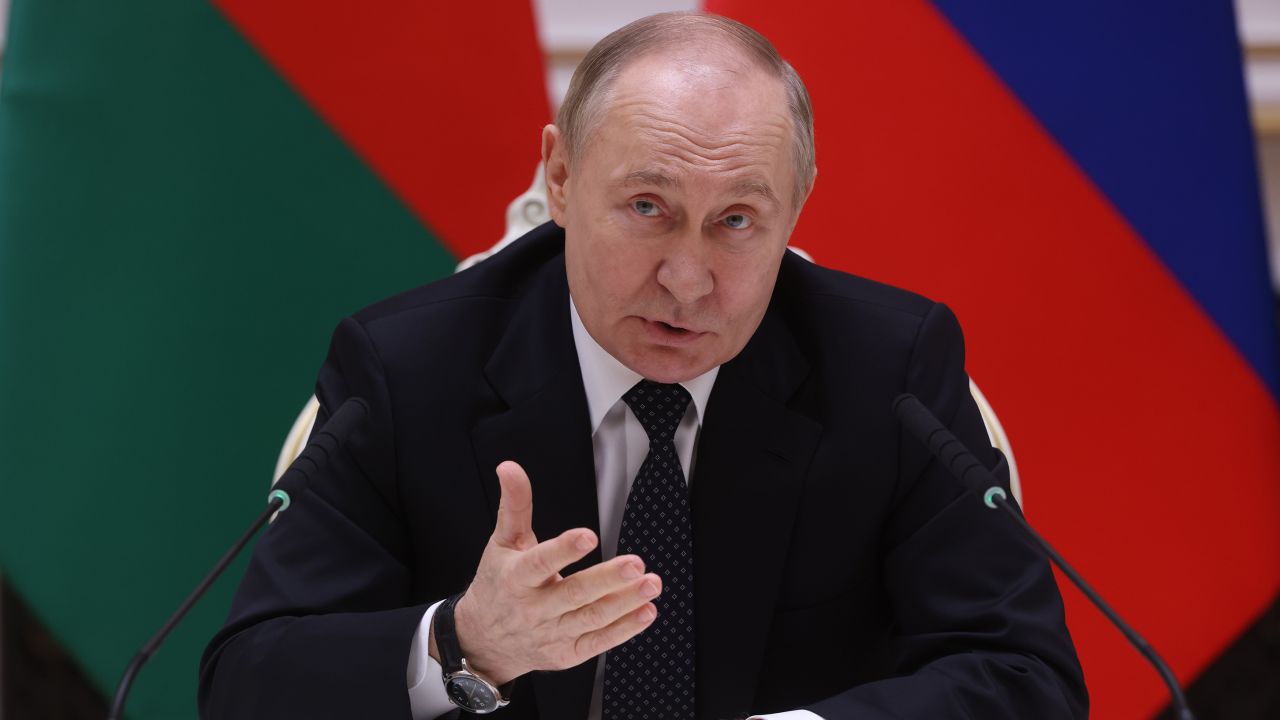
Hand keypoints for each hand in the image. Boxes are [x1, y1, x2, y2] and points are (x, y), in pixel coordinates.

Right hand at [433, 460, 660, 684]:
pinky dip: (624, 629)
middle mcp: (534, 609)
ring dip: (624, 603)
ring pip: (591, 618)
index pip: (539, 563)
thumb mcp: (502, 543)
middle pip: (574, 594)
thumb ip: (514, 504)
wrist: (483, 640)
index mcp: (516, 578)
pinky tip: (645, 611)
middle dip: (607, 579)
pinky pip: (598, 642)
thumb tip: (510, 468)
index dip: (563, 550)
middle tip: (635, 564)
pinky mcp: (566, 653)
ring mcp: (552, 633)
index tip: (588, 535)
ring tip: (650, 584)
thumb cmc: (498, 584)